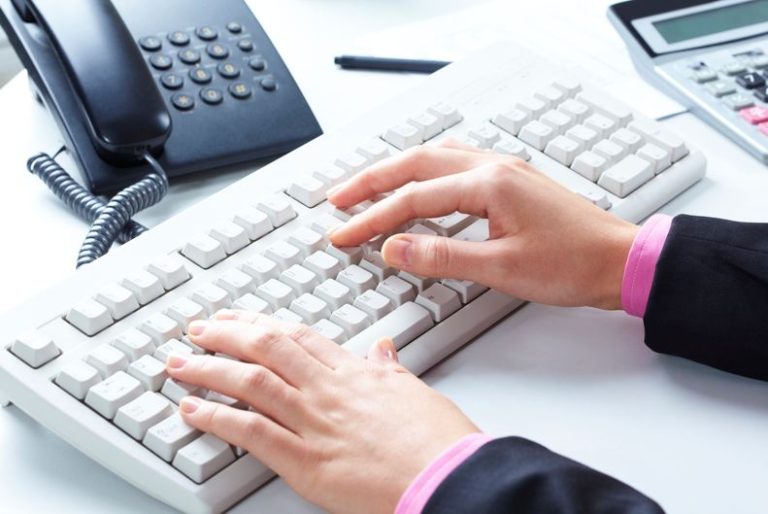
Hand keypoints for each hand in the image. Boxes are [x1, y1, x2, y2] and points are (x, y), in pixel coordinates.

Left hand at [167, 310, 478, 513]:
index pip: (296, 337)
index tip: (237, 319)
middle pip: (266, 349)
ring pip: (251, 382)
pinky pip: (252, 432)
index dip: (260, 324)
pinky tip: (192, 410)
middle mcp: (328, 390)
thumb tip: (383, 350)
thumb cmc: (438, 440)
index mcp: (354, 373)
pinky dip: (217, 418)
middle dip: (225, 336)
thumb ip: (390, 370)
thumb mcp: (416, 393)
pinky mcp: (306, 461)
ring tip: (180, 364)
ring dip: (209, 370)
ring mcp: (314, 423)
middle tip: (197, 331)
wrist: (449, 478)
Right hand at [328, 140, 638, 309]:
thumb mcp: (502, 268)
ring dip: (397, 171)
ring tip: (367, 186)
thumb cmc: (573, 264)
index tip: (344, 234)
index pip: (413, 200)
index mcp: (489, 184)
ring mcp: (503, 170)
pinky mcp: (510, 182)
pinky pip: (455, 166)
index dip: (373, 219)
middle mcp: (493, 167)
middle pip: (416, 164)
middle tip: (337, 198)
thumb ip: (443, 256)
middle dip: (372, 181)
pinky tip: (419, 182)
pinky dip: (425, 173)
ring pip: (435, 158)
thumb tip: (394, 249)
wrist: (620, 260)